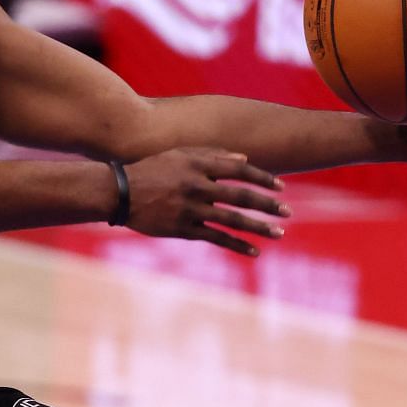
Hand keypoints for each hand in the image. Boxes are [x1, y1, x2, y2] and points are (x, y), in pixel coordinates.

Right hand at [123, 150, 289, 257]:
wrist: (119, 193)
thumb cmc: (150, 169)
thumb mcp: (179, 155)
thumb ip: (211, 154)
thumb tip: (245, 159)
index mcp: (198, 165)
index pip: (240, 170)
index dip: (263, 178)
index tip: (281, 187)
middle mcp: (197, 186)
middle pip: (241, 196)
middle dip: (268, 204)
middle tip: (287, 212)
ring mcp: (190, 209)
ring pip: (232, 219)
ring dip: (259, 227)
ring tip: (279, 234)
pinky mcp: (182, 229)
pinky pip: (215, 238)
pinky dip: (237, 245)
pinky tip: (254, 251)